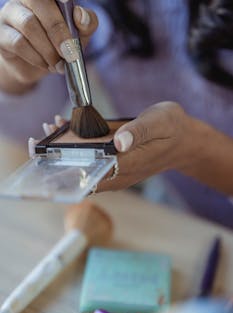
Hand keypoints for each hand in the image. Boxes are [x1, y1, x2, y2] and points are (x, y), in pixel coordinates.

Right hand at [0, 1, 97, 93]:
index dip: (65, 2)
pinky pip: (18, 43)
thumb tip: (81, 15)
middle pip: (39, 2)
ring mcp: (10, 15)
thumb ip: (86, 24)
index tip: (78, 21)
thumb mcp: (78, 36)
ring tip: (58, 65)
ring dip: (48, 49)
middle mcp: (25, 0)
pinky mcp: (2, 35)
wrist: (37, 67)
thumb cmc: (58, 46)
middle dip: (58, 30)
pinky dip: (36, 57)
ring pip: (28, 24)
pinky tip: (45, 65)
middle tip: (70, 54)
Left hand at [28, 102, 199, 190]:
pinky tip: (67, 128)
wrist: (184, 140)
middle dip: (57, 159)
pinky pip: (92, 158)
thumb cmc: (172, 129)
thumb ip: (139, 132)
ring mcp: (116, 168)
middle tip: (39, 139)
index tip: (46, 160)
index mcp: (127, 165)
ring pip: (84, 166)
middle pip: (81, 174)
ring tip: (51, 128)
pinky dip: (76, 146)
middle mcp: (118, 172)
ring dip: (64, 152)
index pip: (91, 176)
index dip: (66, 171)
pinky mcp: (116, 160)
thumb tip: (118, 142)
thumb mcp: (159, 123)